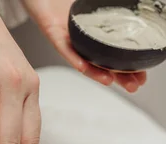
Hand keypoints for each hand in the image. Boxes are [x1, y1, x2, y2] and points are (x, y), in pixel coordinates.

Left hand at [22, 0, 146, 92]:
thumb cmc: (65, 0)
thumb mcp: (96, 11)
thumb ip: (112, 18)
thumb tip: (135, 19)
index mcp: (91, 36)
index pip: (112, 56)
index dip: (127, 68)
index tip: (141, 78)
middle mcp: (79, 40)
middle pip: (100, 63)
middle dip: (118, 76)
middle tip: (133, 87)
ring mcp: (65, 38)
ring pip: (82, 59)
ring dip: (96, 73)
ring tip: (111, 81)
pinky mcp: (51, 31)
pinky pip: (62, 47)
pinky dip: (73, 56)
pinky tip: (82, 65)